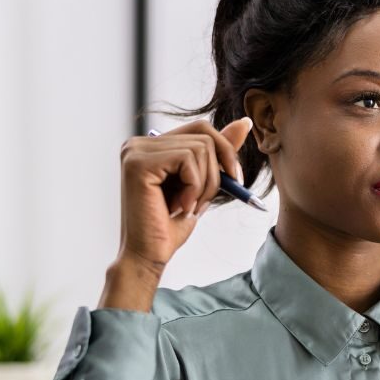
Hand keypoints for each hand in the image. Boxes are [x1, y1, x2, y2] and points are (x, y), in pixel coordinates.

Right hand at [116, 117, 252, 272]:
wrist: (148, 256)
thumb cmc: (170, 226)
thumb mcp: (202, 184)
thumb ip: (217, 153)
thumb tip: (243, 123)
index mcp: (151, 146)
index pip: (201, 129)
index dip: (225, 150)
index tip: (235, 177)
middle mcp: (139, 143)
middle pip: (204, 135)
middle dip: (217, 171)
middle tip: (204, 201)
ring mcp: (136, 151)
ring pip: (200, 148)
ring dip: (205, 185)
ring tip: (187, 207)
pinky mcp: (139, 163)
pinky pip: (188, 160)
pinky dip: (194, 187)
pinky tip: (178, 207)